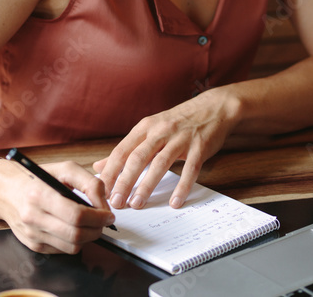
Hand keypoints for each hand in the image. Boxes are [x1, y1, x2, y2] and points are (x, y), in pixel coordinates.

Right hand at [0, 160, 114, 253]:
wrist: (7, 192)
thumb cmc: (37, 178)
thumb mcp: (64, 169)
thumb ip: (89, 182)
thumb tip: (103, 205)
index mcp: (40, 195)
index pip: (77, 215)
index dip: (98, 217)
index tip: (108, 214)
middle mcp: (34, 217)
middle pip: (77, 234)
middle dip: (97, 229)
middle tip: (103, 221)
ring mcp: (33, 234)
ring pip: (72, 246)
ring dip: (88, 237)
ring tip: (90, 224)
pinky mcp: (33, 245)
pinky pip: (63, 250)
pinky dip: (74, 241)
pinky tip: (73, 227)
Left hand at [93, 88, 238, 209]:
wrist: (213, 108)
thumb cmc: (177, 122)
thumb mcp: (149, 129)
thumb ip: (126, 149)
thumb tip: (99, 166)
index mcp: (145, 127)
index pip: (121, 151)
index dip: (110, 171)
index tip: (101, 190)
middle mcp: (160, 131)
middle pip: (137, 158)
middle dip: (124, 181)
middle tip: (116, 202)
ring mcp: (180, 139)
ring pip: (160, 164)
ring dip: (147, 186)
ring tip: (137, 204)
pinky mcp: (199, 147)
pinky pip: (190, 169)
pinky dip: (182, 186)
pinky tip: (175, 202)